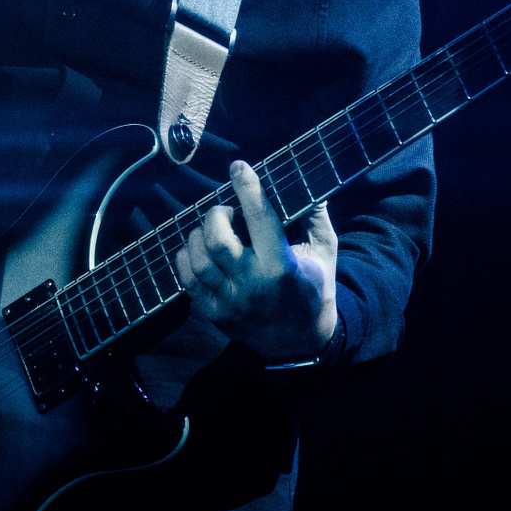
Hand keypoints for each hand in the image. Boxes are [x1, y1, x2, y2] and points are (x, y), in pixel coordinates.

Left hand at [175, 160, 337, 362]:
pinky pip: (186, 279)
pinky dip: (187, 257)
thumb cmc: (313, 290)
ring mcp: (228, 301)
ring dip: (198, 235)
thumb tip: (310, 184)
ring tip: (213, 230)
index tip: (239, 167)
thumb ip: (317, 218)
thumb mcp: (324, 254)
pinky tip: (201, 251)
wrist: (299, 344)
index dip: (247, 187)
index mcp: (281, 266)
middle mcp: (251, 284)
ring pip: (197, 258)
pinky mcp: (212, 313)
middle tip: (226, 211)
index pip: (260, 218)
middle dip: (216, 214)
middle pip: (217, 239)